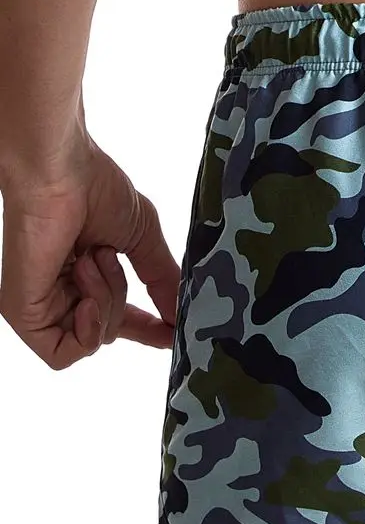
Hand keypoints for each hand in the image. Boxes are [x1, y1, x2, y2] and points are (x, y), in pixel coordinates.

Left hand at [0, 130, 179, 367]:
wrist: (61, 170)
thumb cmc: (95, 188)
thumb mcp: (145, 243)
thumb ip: (164, 283)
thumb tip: (182, 318)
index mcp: (90, 277)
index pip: (121, 320)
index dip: (150, 331)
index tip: (175, 333)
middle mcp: (61, 293)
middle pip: (110, 332)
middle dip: (123, 302)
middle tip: (107, 256)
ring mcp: (40, 305)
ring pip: (93, 340)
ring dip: (107, 303)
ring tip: (91, 259)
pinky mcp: (22, 313)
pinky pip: (64, 352)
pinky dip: (87, 333)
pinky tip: (87, 300)